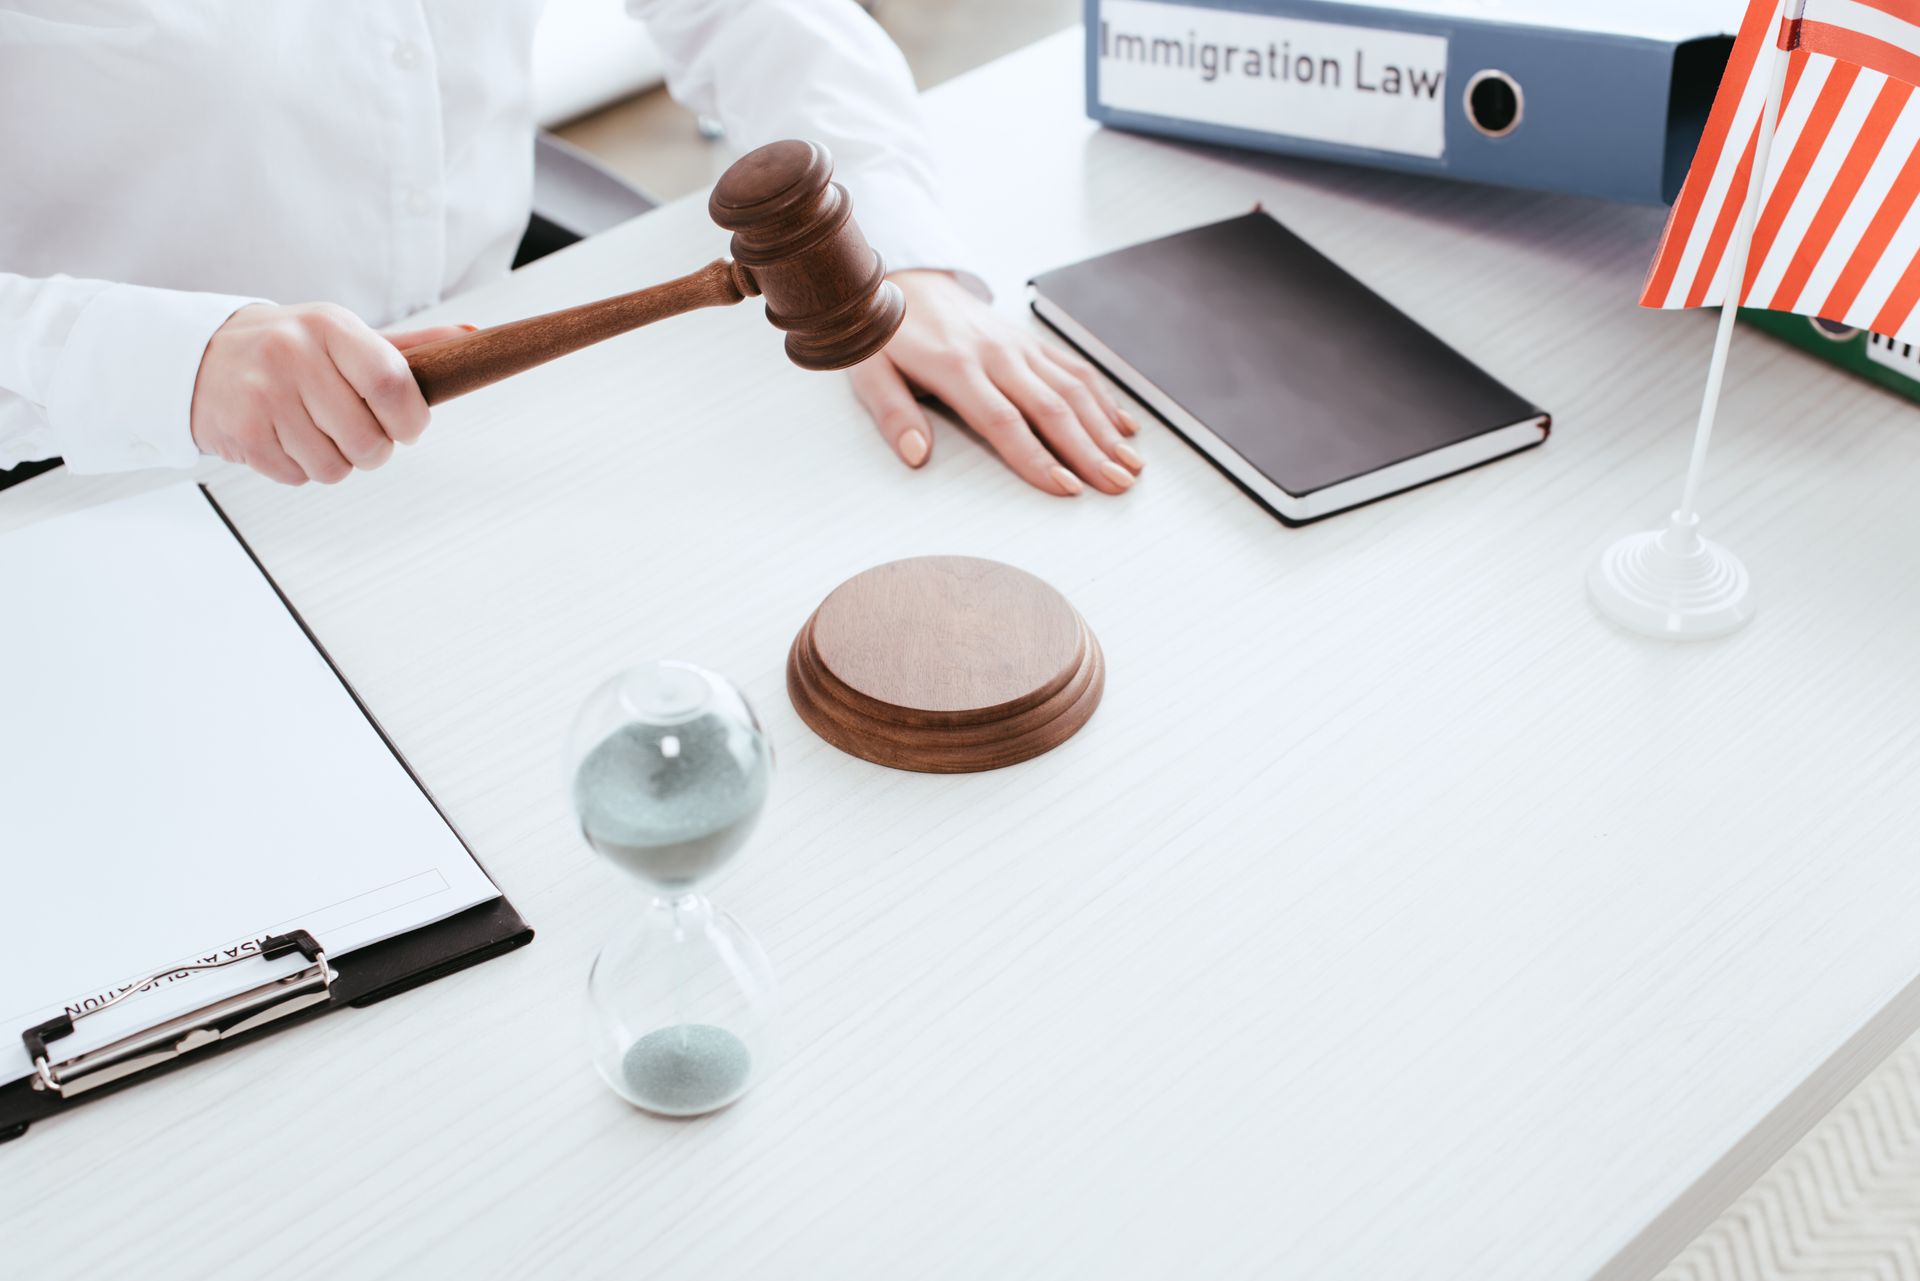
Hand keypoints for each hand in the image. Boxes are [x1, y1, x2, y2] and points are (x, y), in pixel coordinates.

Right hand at [190, 303, 470, 484]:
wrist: (203, 357)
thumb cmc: (292, 350)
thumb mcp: (346, 337)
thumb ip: (410, 347)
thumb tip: (475, 336)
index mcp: (329, 326)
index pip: (393, 384)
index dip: (411, 420)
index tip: (408, 426)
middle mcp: (293, 353)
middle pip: (368, 440)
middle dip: (373, 449)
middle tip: (355, 431)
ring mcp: (263, 393)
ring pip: (335, 467)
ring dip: (335, 460)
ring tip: (312, 429)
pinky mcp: (242, 432)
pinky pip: (299, 477)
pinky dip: (300, 467)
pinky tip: (283, 436)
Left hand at [850, 270, 1143, 496]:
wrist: (906, 280)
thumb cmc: (888, 335)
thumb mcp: (870, 373)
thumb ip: (893, 415)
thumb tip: (916, 456)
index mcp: (956, 366)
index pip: (1004, 421)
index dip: (1037, 457)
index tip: (1065, 487)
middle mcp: (996, 354)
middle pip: (1052, 408)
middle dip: (1089, 451)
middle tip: (1116, 485)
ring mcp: (1019, 346)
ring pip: (1074, 389)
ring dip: (1106, 429)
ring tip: (1131, 464)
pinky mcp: (1032, 341)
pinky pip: (1076, 369)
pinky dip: (1104, 399)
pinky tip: (1125, 428)